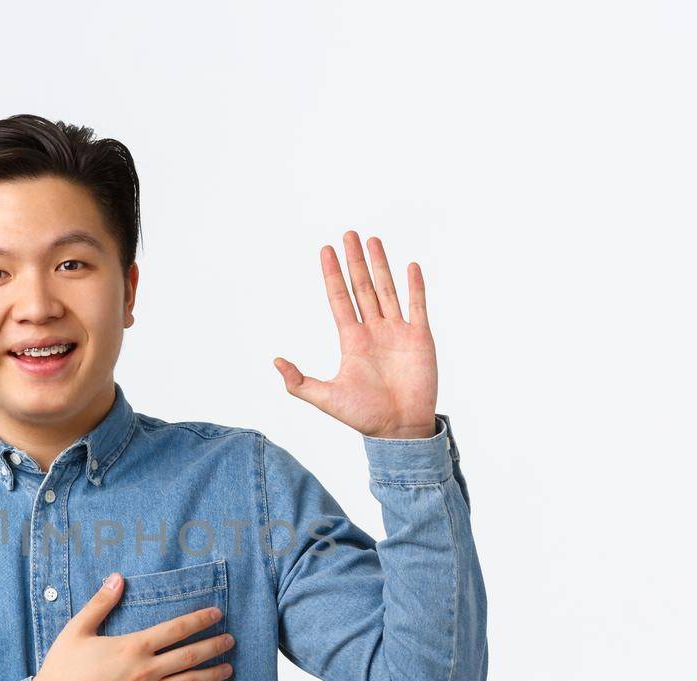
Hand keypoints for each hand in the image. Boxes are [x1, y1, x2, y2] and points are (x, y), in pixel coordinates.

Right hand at [31, 574, 235, 680]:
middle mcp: (145, 671)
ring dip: (212, 674)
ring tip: (228, 667)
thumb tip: (117, 577)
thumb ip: (101, 603)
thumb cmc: (63, 668)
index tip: (216, 614)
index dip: (200, 620)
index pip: (176, 629)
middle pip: (190, 655)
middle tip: (230, 639)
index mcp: (133, 647)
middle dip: (214, 646)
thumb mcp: (78, 629)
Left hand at [273, 232, 438, 438]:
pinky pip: (417, 306)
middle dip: (354, 261)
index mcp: (351, 340)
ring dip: (380, 265)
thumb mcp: (325, 398)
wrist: (399, 429)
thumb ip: (299, 382)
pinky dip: (415, 287)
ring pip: (387, 290)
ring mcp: (397, 332)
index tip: (326, 250)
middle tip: (348, 234)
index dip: (332, 275)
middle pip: (362, 287)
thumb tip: (275, 362)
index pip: (339, 299)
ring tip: (372, 240)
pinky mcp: (420, 338)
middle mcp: (374, 331)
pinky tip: (410, 266)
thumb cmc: (364, 416)